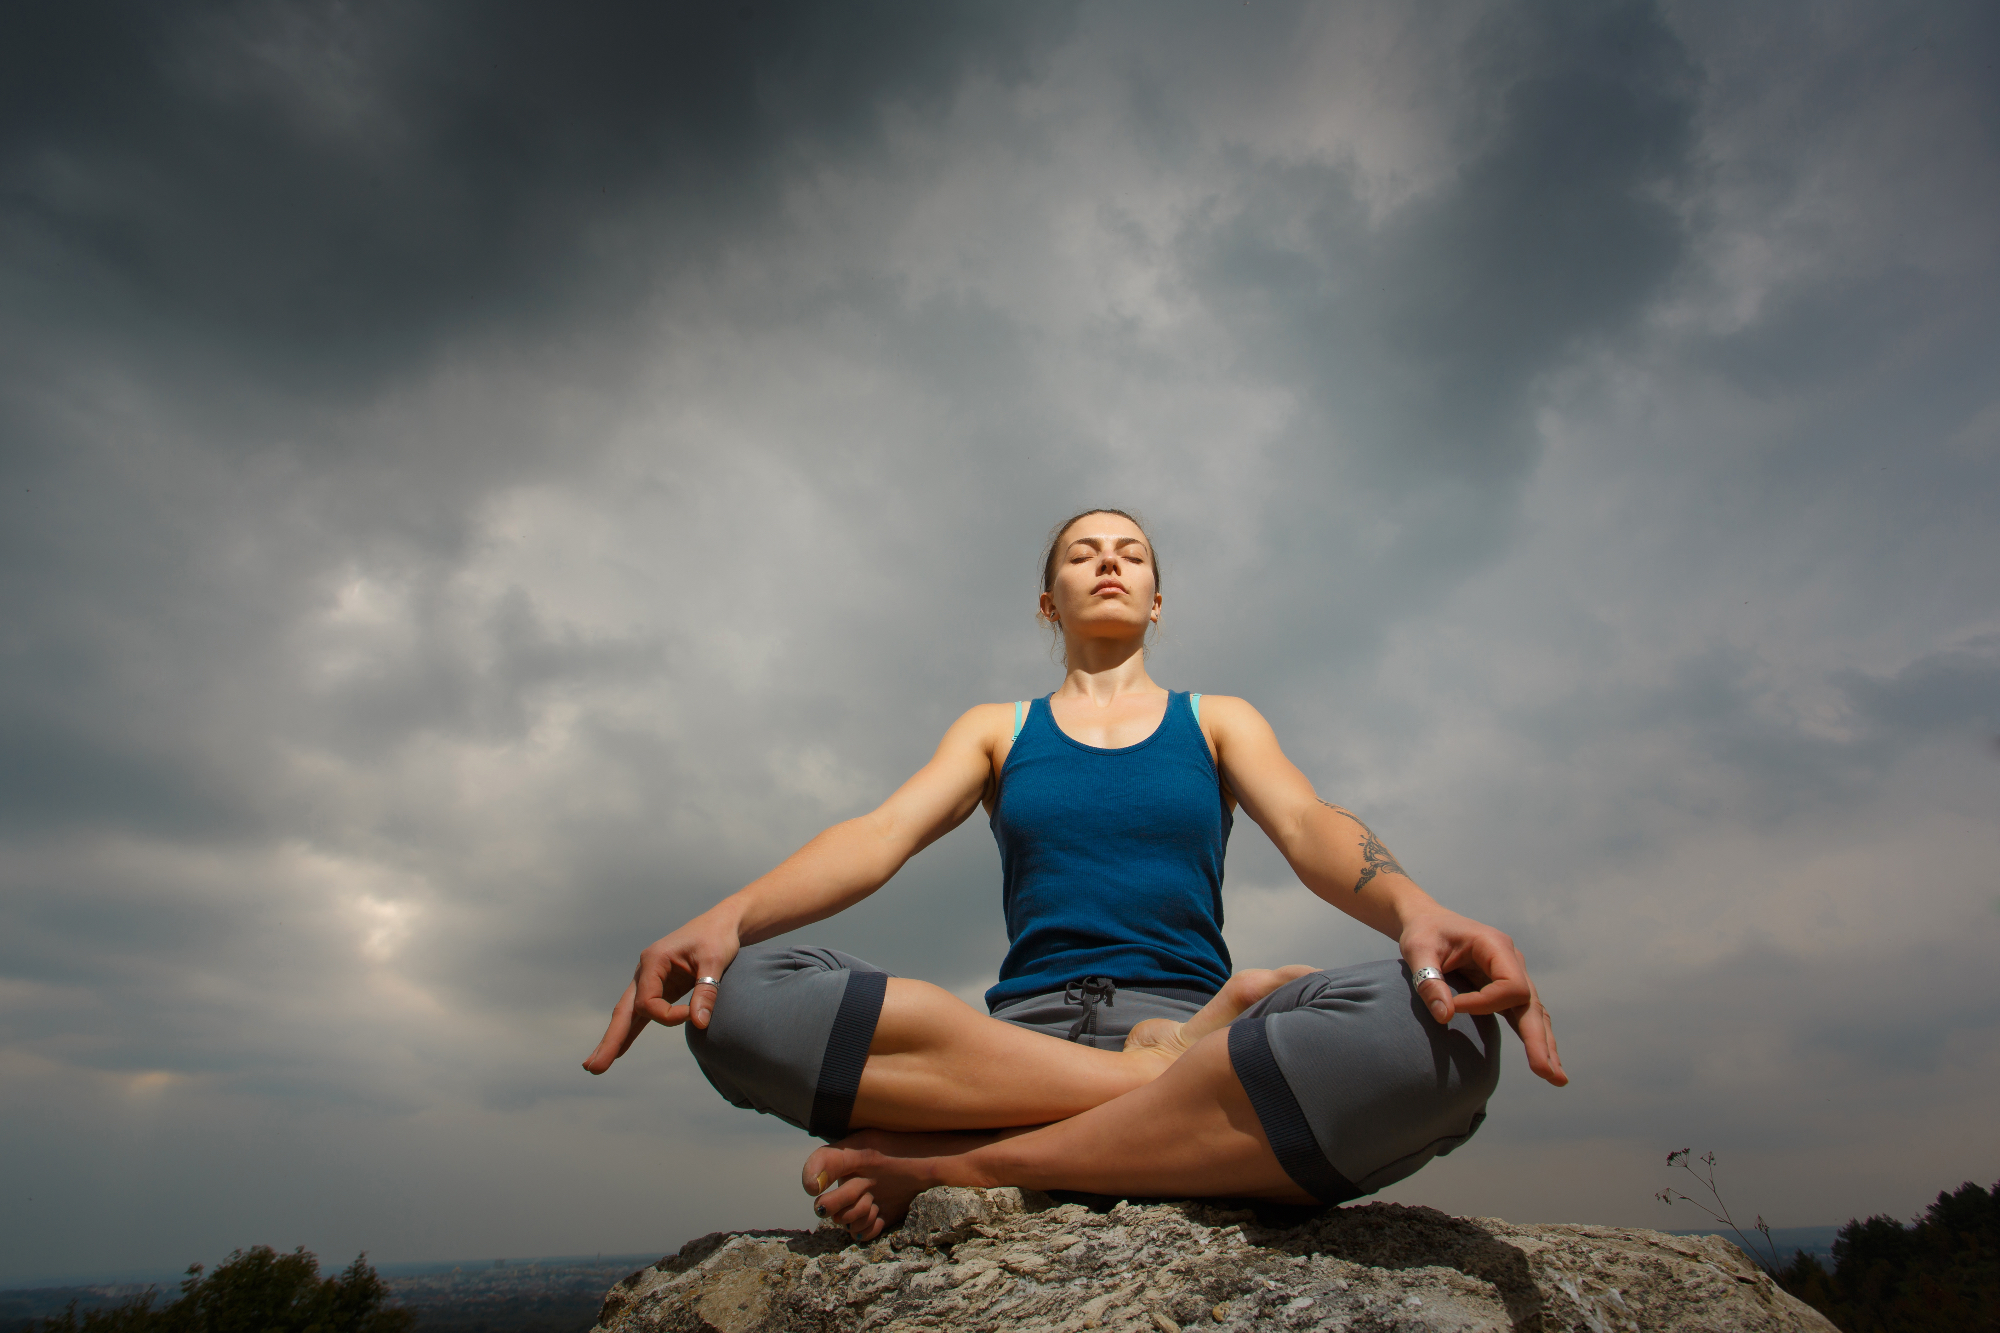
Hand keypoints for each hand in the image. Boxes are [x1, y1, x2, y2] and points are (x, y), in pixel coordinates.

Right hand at [581, 913, 740, 1074]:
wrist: (722, 924)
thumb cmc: (718, 937)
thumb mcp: (715, 960)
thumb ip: (707, 991)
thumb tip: (699, 1024)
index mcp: (653, 960)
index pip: (648, 1002)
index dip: (669, 1016)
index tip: (695, 1015)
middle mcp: (645, 970)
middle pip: (623, 1010)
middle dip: (610, 1039)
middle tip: (592, 1067)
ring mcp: (649, 980)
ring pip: (627, 1014)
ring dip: (613, 1039)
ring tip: (595, 1066)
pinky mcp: (660, 988)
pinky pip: (641, 1014)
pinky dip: (630, 1031)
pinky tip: (618, 1050)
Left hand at [1399, 906, 1566, 1086]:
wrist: (1426, 921)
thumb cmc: (1422, 932)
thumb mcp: (1417, 949)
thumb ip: (1429, 979)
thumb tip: (1445, 1017)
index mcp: (1495, 945)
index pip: (1509, 985)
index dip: (1485, 1003)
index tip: (1455, 1008)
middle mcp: (1511, 960)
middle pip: (1532, 1003)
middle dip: (1537, 1038)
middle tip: (1545, 1072)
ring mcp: (1512, 974)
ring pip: (1534, 1013)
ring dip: (1543, 1044)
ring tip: (1557, 1078)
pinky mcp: (1504, 988)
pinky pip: (1524, 1014)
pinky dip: (1534, 1037)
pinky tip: (1545, 1061)